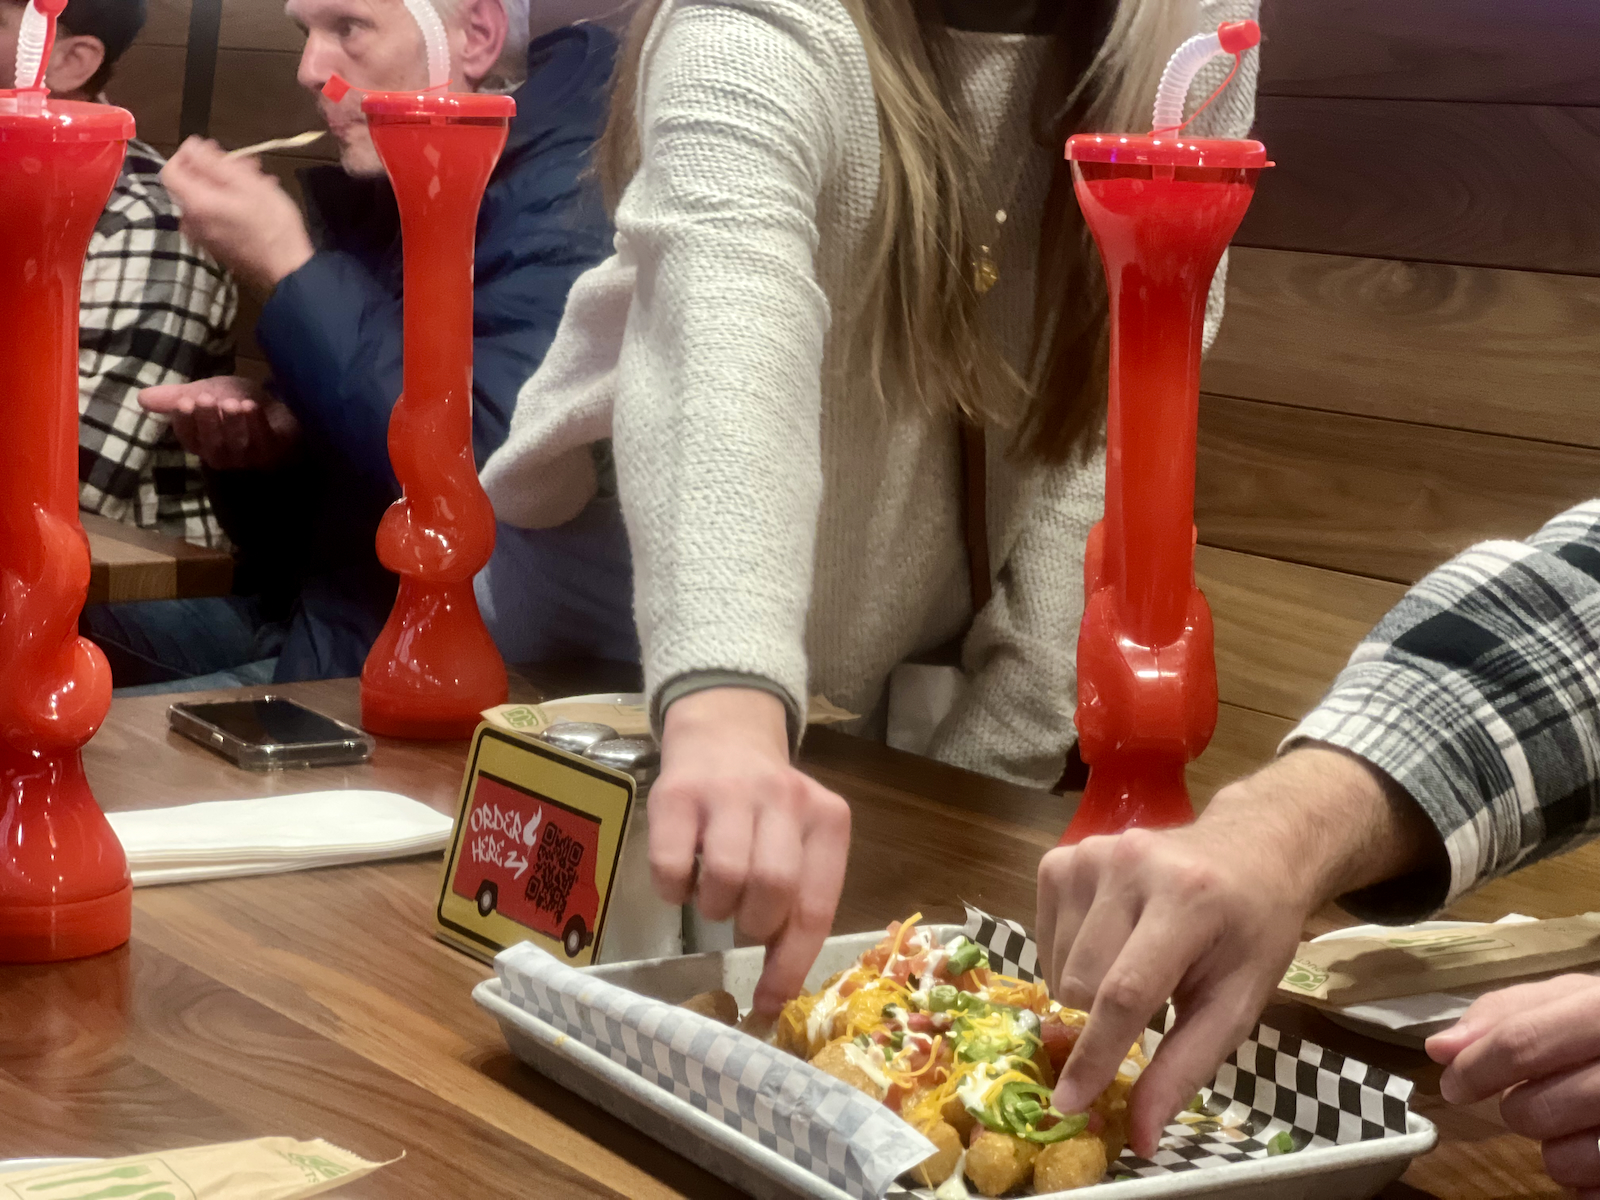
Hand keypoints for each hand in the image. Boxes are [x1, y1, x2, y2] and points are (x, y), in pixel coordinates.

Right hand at [139, 376, 301, 470]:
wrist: (276, 405)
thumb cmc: (235, 402)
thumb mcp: (203, 393)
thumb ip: (175, 397)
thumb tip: (141, 398)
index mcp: (203, 444)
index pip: (189, 440)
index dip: (185, 424)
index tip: (183, 403)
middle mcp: (226, 457)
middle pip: (213, 447)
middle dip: (208, 423)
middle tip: (205, 399)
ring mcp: (252, 459)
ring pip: (239, 448)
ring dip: (233, 424)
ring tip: (230, 403)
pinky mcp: (277, 453)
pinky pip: (266, 444)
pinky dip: (257, 426)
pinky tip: (250, 407)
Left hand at [160, 137, 313, 293]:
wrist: (288, 269)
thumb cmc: (272, 223)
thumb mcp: (247, 183)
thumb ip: (213, 162)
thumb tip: (190, 146)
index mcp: (195, 202)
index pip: (170, 171)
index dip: (187, 156)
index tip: (213, 152)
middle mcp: (191, 220)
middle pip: (191, 185)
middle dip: (216, 170)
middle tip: (248, 165)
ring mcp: (202, 236)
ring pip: (206, 200)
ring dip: (228, 186)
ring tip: (260, 182)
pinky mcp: (216, 247)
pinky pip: (214, 217)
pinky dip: (229, 205)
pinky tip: (256, 204)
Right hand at [651, 687, 850, 1016]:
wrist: (725, 733)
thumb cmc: (766, 810)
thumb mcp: (799, 844)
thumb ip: (796, 906)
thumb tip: (775, 997)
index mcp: (827, 819)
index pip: (815, 906)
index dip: (790, 963)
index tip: (769, 1002)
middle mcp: (784, 798)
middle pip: (773, 889)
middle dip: (753, 922)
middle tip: (742, 917)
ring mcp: (729, 792)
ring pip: (726, 877)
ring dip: (715, 906)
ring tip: (714, 893)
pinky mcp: (677, 793)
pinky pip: (672, 866)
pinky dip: (674, 890)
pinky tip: (683, 875)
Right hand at [1037, 745, 1441, 1156]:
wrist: (1251, 850)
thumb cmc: (1251, 933)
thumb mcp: (1238, 1003)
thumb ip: (1186, 1068)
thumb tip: (1140, 1137)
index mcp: (1188, 901)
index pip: (1125, 992)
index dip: (1095, 1055)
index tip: (1070, 1105)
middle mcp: (1130, 866)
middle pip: (1082, 984)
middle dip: (1104, 1020)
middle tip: (1148, 1008)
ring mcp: (1089, 855)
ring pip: (1058, 968)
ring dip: (1087, 990)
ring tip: (1134, 965)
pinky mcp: (1062, 858)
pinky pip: (1043, 939)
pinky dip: (1070, 960)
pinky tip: (1110, 943)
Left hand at [1428, 975, 1599, 1195]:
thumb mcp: (1578, 998)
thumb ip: (1508, 1014)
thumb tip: (1441, 1048)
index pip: (1524, 1043)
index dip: (1476, 1068)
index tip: (1454, 1085)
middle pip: (1536, 1108)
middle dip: (1518, 1110)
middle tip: (1533, 1097)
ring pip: (1562, 1161)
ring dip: (1552, 1149)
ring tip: (1575, 1123)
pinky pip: (1593, 1192)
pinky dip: (1584, 1180)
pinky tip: (1597, 1150)